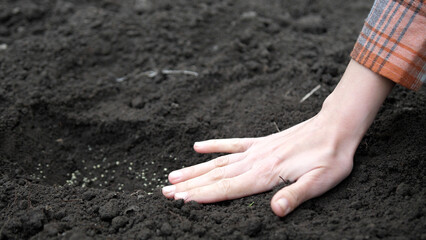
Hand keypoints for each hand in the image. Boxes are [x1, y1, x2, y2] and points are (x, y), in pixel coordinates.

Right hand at [162, 60, 393, 216]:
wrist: (335, 127)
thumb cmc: (330, 157)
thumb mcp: (320, 181)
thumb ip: (295, 195)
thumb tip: (275, 212)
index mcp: (266, 174)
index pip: (228, 188)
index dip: (202, 196)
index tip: (180, 200)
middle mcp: (255, 161)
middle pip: (216, 176)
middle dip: (190, 185)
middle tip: (166, 191)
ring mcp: (255, 150)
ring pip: (218, 162)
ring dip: (195, 170)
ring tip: (173, 175)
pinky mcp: (260, 143)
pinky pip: (232, 144)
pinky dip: (214, 146)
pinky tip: (198, 147)